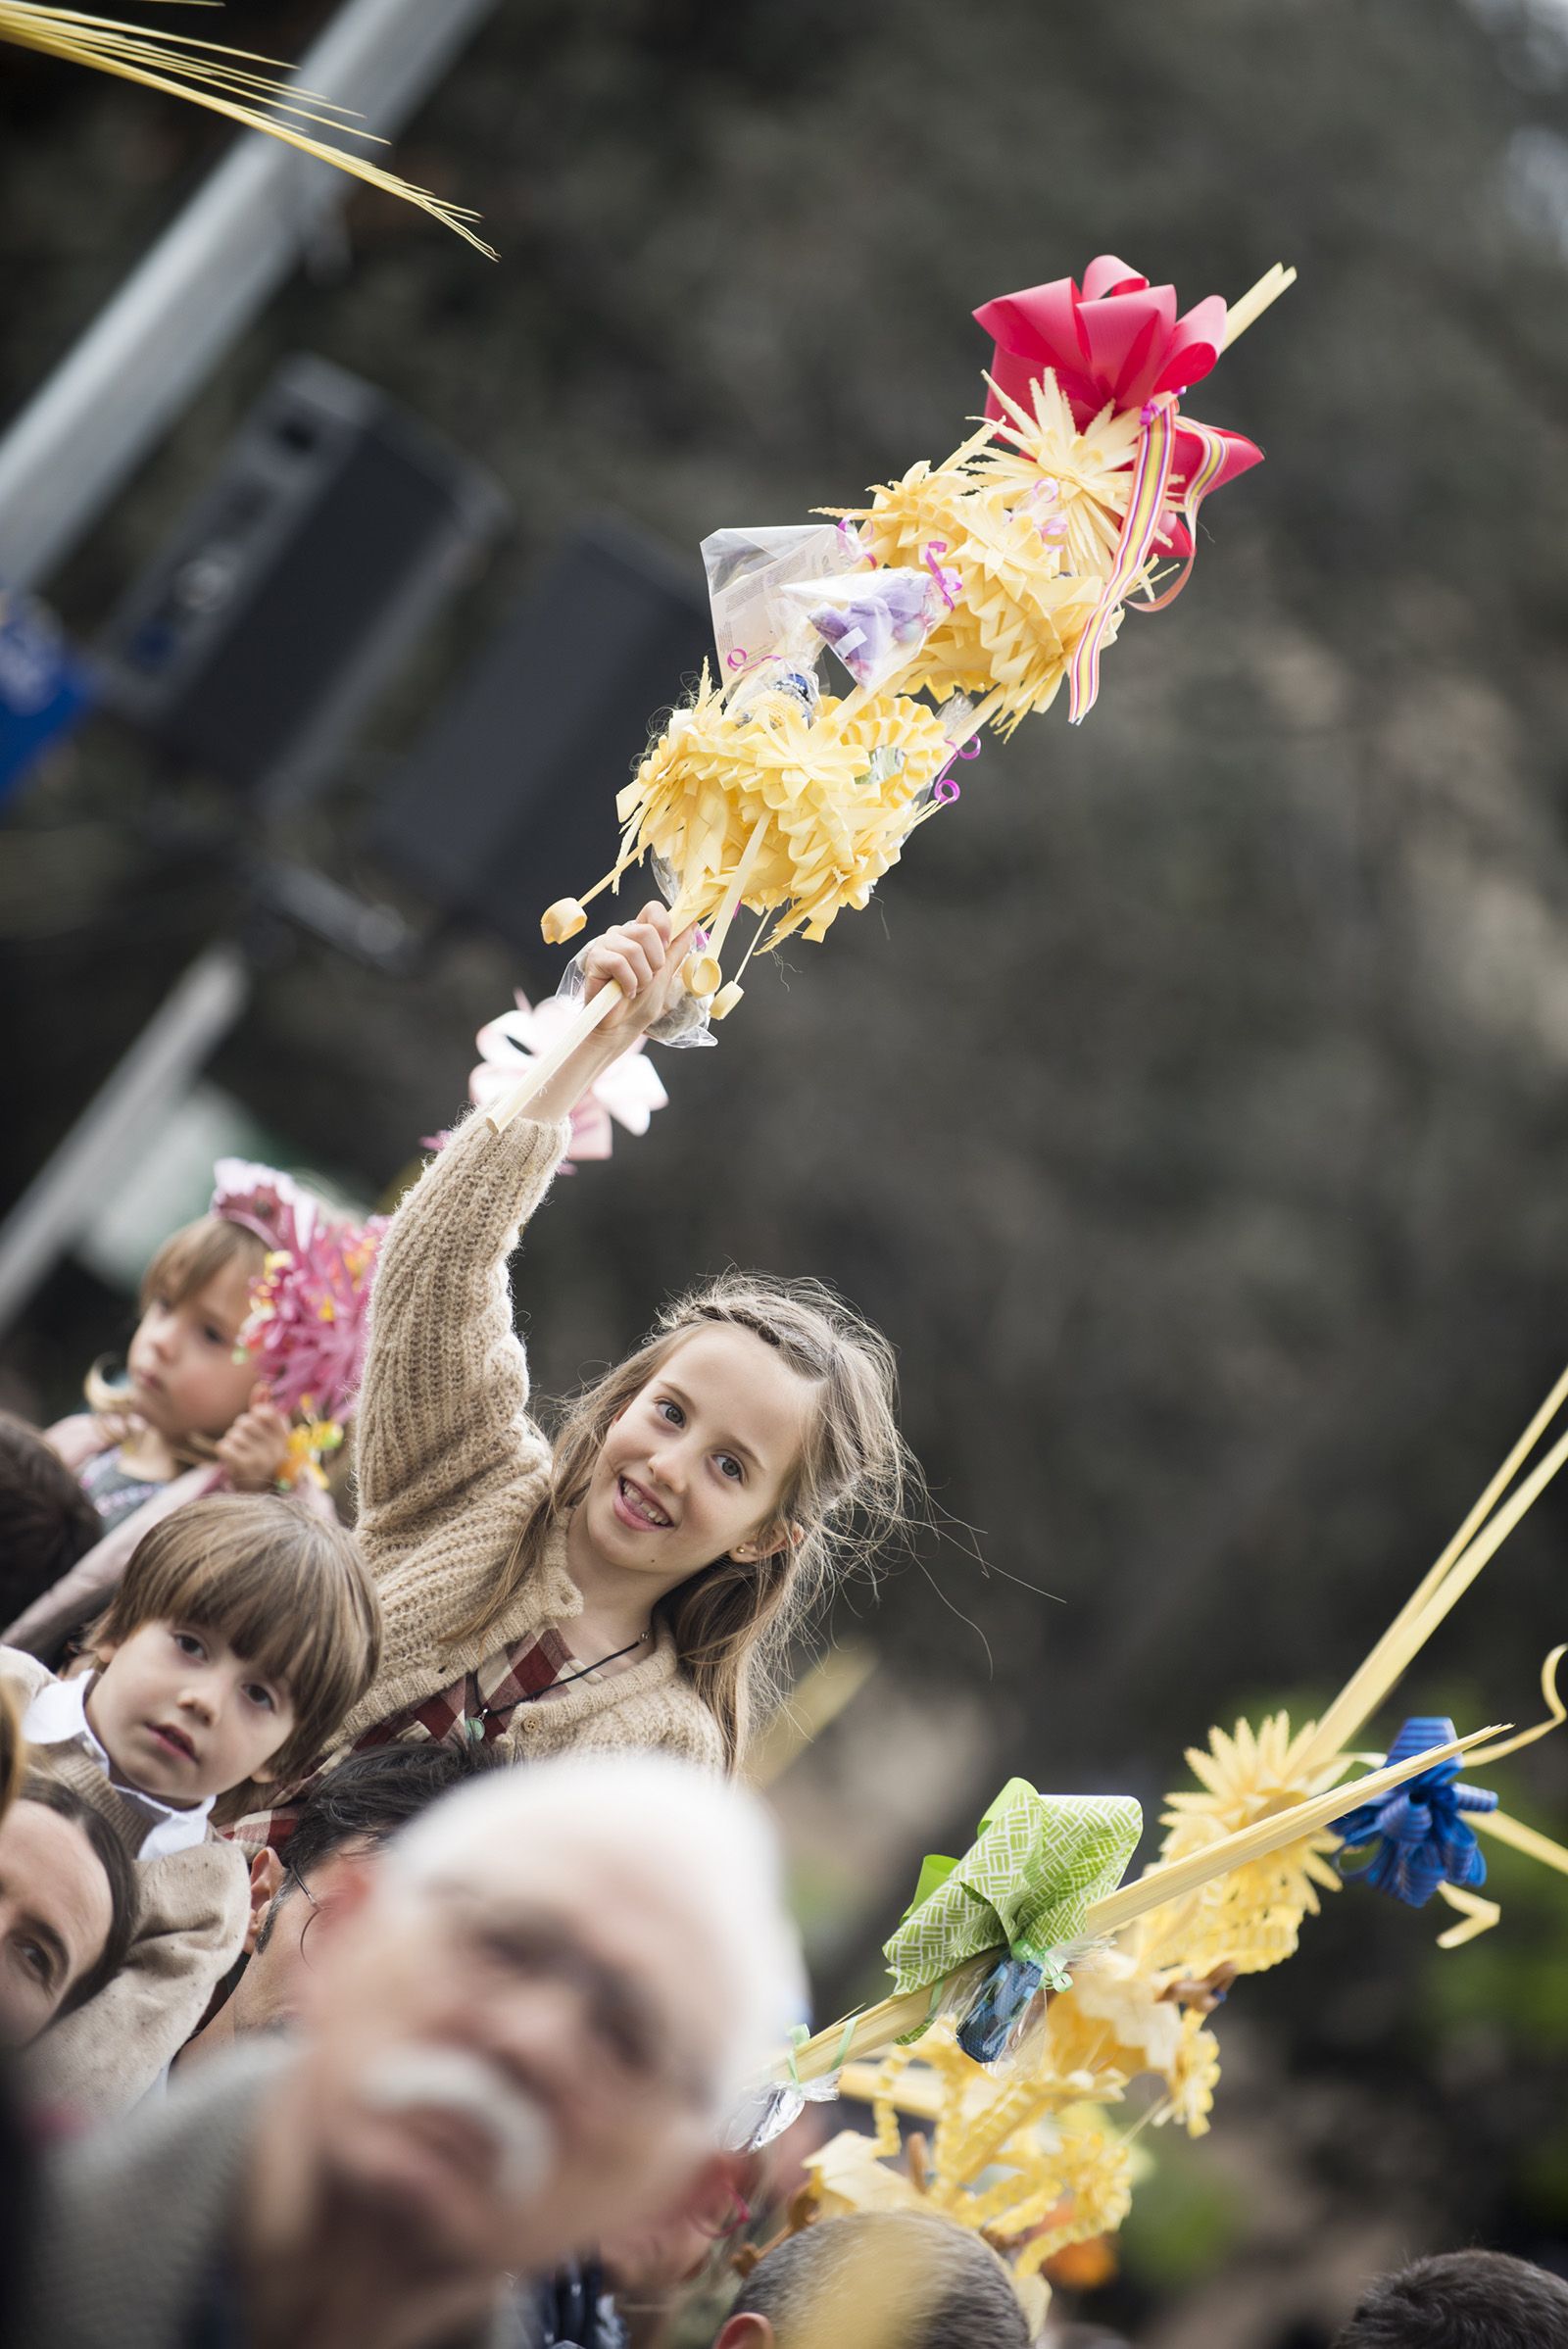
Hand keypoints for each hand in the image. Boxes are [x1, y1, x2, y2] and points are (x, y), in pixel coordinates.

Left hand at [216, 1383, 293, 1491]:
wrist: (257, 1492)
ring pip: (233, 1435)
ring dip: (231, 1441)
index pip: (265, 1412)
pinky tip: (230, 1457)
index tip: (256, 1426)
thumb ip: (264, 1408)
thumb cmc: (260, 1455)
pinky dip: (223, 1450)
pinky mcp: (245, 1467)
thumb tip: (262, 1384)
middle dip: (239, 1429)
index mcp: (284, 1437)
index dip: (254, 1416)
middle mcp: (276, 1447)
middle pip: (245, 1422)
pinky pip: (224, 1446)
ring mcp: (261, 1458)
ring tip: (239, 1452)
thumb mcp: (266, 1434)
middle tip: (245, 1442)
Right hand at [579, 904, 693, 1037]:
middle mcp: (621, 935)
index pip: (652, 909)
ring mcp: (605, 945)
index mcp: (638, 935)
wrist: (622, 1029)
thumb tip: (692, 925)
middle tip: (647, 980)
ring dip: (641, 977)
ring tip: (634, 989)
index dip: (664, 925)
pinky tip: (624, 992)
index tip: (667, 946)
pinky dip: (628, 983)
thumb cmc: (640, 1005)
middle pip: (646, 931)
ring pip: (633, 949)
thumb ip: (676, 950)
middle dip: (654, 962)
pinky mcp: (594, 959)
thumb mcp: (666, 974)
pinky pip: (619, 963)